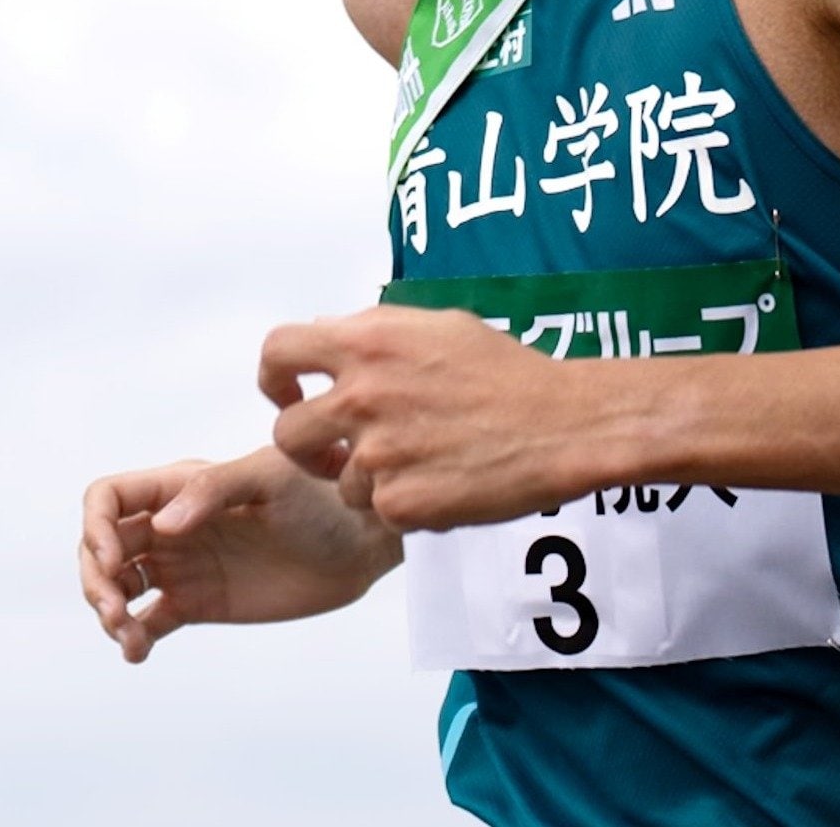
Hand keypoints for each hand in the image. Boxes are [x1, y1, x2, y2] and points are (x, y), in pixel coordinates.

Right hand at [77, 447, 401, 662]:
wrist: (360, 544)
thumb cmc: (320, 495)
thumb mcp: (269, 478)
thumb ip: (214, 491)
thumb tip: (161, 527)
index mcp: (179, 486)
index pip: (109, 498)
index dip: (95, 527)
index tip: (113, 559)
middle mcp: (171, 525)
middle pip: (102, 547)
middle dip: (95, 578)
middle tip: (115, 611)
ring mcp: (182, 565)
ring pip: (118, 587)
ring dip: (108, 610)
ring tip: (128, 636)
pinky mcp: (198, 603)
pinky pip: (149, 622)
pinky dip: (133, 638)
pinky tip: (137, 652)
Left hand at [262, 304, 617, 530]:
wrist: (565, 424)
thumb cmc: (508, 373)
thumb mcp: (437, 327)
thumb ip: (375, 334)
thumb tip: (326, 338)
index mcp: (368, 342)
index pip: (278, 352)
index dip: (275, 379)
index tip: (291, 395)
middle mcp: (362, 395)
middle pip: (287, 434)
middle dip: (307, 450)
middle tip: (336, 454)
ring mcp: (378, 453)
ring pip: (338, 482)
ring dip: (368, 481)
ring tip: (423, 464)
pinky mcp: (400, 503)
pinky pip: (379, 511)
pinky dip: (405, 505)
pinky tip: (444, 483)